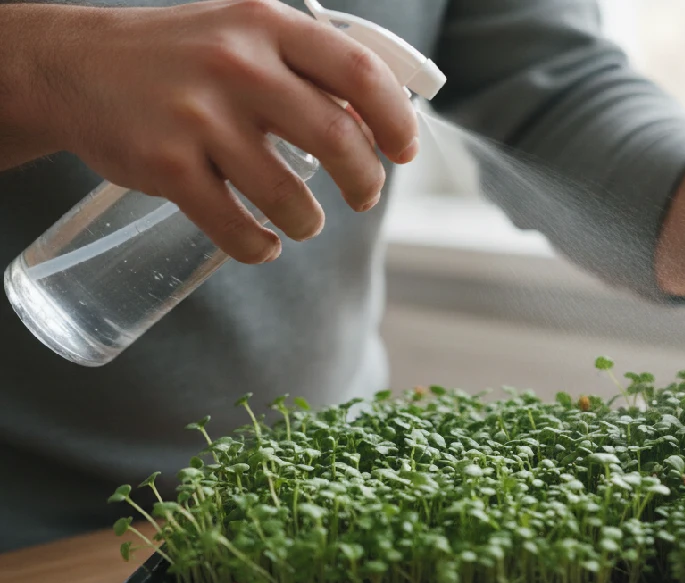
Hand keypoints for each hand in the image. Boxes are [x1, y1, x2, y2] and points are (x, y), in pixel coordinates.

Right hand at [29, 0, 418, 262]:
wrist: (73, 67)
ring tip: (305, 223)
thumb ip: (306, 67)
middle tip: (364, 196)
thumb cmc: (180, 56)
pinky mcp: (166, 165)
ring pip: (288, 195)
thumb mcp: (244, 33)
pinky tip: (263, 243)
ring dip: (309, 223)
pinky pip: (234, 227)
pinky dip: (259, 247)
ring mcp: (198, 116)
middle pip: (337, 138)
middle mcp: (235, 64)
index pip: (359, 71)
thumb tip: (378, 121)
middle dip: (365, 181)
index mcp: (266, 24)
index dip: (395, 118)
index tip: (404, 150)